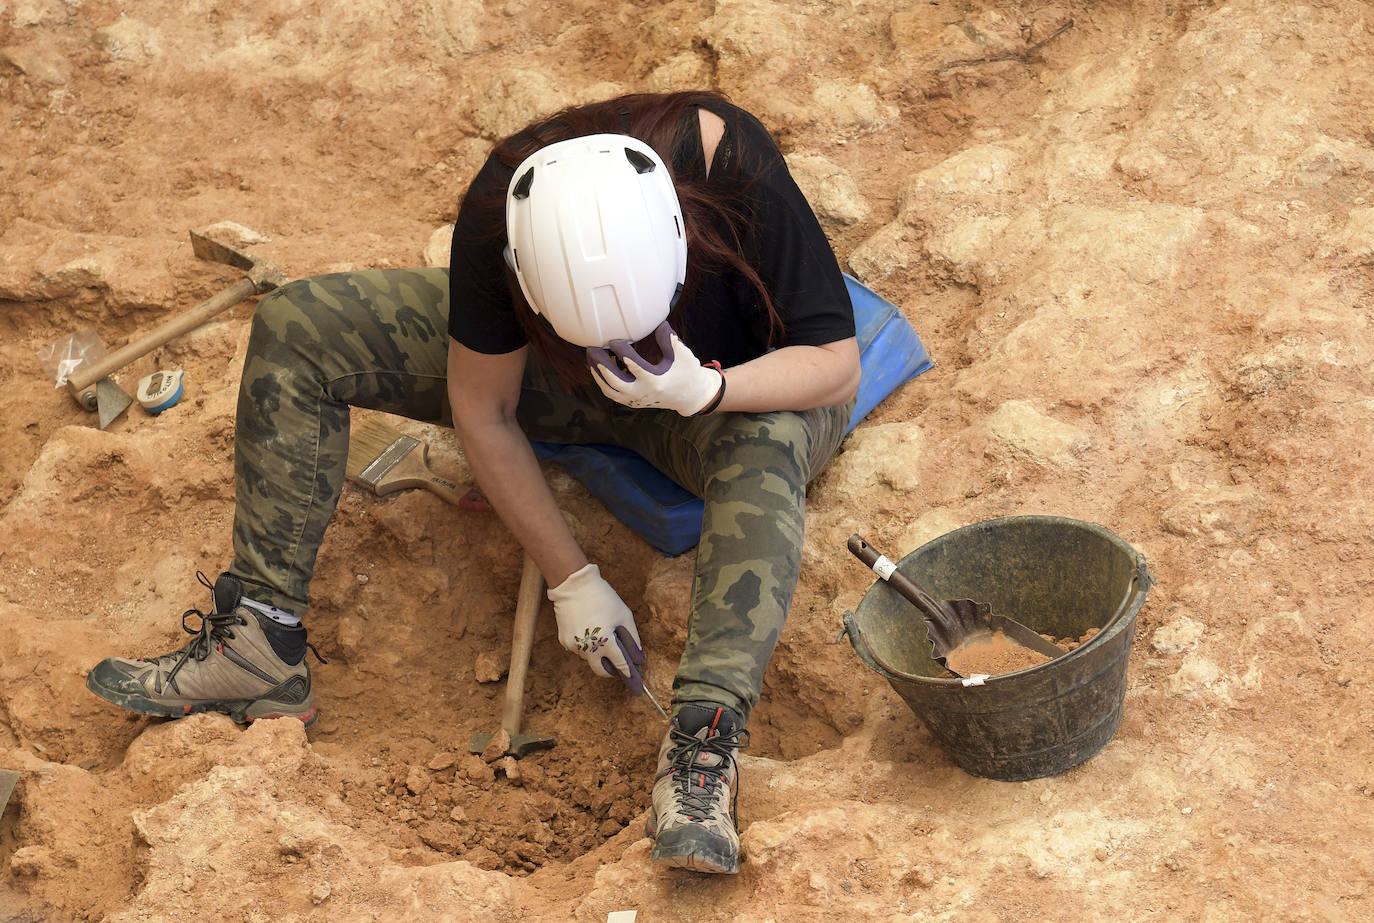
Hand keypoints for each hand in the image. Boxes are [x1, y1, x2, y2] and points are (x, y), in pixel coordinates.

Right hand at [546, 563, 645, 691]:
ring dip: (597, 652)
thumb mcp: (623, 615)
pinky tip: (588, 627)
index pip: (620, 664)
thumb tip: (637, 655)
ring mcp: (573, 645)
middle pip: (600, 671)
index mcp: (605, 642)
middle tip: (617, 665)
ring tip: (600, 632)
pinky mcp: (563, 640)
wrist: (573, 585)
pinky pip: (578, 648)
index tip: (635, 682)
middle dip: (610, 671)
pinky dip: (586, 644)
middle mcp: (587, 648)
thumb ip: (632, 638)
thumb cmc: (602, 597)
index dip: (629, 673)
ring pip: (589, 657)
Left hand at [588, 321, 724, 416]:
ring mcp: (636, 400)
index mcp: (655, 381)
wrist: (690, 397)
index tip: (614, 339)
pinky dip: (603, 382)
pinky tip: (599, 368)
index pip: (632, 364)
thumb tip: (658, 322)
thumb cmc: (687, 372)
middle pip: (614, 380)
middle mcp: (643, 393)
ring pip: (609, 389)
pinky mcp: (633, 402)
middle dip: (600, 364)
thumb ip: (670, 339)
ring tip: (591, 357)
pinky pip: (613, 393)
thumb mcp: (683, 355)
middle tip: (592, 349)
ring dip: (597, 374)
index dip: (621, 350)